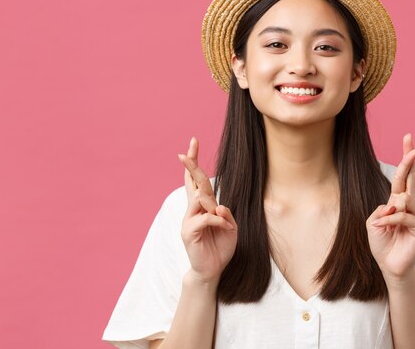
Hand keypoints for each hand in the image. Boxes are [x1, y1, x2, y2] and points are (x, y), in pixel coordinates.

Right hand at [177, 137, 237, 283]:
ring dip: (214, 205)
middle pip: (193, 183)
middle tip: (184, 151)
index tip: (192, 143)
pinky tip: (226, 227)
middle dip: (190, 165)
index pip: (196, 180)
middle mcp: (193, 210)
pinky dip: (219, 220)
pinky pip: (206, 218)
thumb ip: (226, 214)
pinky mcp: (189, 232)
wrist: (211, 271)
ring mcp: (188, 220)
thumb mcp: (230, 227)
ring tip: (224, 220)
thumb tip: (218, 205)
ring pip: (199, 199)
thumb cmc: (220, 248)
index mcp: (202, 207)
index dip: (193, 163)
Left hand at [366, 133, 414, 283]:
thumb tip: (395, 204)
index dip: (406, 158)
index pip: (403, 176)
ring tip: (383, 224)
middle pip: (411, 178)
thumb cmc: (382, 243)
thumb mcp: (373, 222)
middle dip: (410, 160)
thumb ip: (382, 209)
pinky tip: (385, 227)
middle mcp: (411, 205)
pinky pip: (404, 215)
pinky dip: (391, 221)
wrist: (389, 265)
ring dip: (389, 211)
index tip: (408, 138)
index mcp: (399, 201)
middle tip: (413, 145)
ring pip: (404, 199)